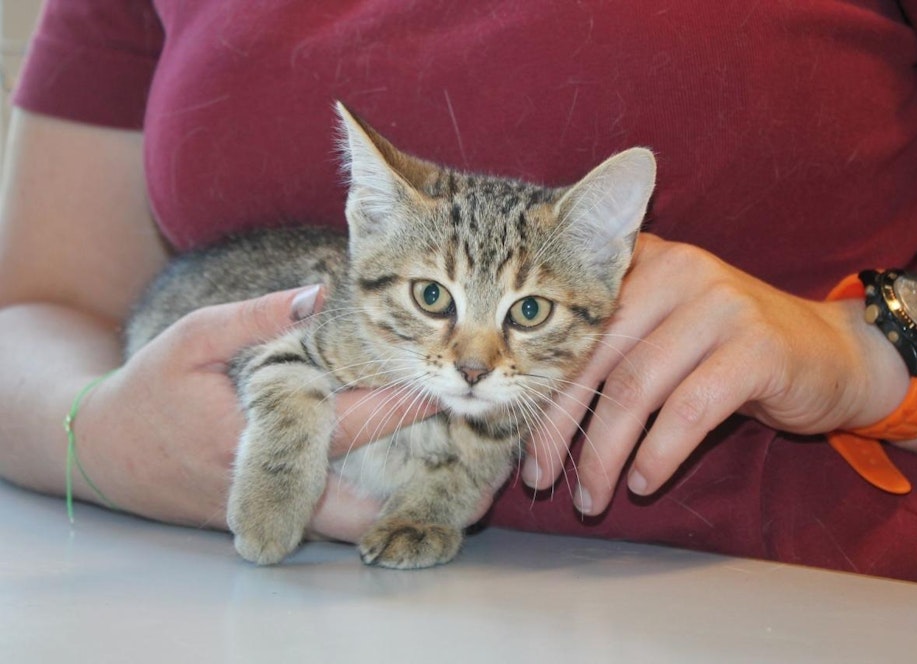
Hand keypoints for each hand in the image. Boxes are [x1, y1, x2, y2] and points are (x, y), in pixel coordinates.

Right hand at [74, 286, 437, 542]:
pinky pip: (325, 517)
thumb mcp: (194, 336)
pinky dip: (362, 501)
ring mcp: (269, 509)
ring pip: (346, 518)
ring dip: (393, 496)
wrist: (98, 455)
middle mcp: (273, 481)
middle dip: (414, 482)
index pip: (352, 421)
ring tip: (448, 470)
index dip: (404, 402)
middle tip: (463, 450)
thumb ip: (258, 317)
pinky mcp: (267, 518)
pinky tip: (398, 479)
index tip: (447, 384)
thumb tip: (320, 291)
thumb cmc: (150, 389)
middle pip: (361, 496)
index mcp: (262, 431)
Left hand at [524, 234, 907, 514]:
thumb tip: (533, 419)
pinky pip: (688, 410)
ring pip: (635, 389)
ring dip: (604, 454)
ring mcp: (719, 305)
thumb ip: (609, 352)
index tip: (514, 440)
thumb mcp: (663, 334)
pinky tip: (644, 483)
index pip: (569, 326)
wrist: (832, 354)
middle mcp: (676, 270)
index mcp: (640, 261)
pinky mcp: (757, 346)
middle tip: (539, 478)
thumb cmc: (728, 352)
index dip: (537, 388)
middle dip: (558, 427)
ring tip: (589, 497)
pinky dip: (659, 454)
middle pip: (593, 358)